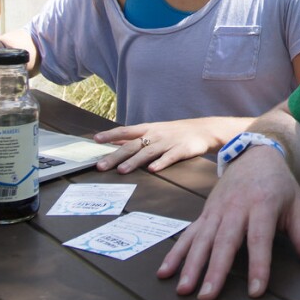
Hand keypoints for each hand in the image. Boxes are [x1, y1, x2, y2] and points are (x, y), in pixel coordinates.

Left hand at [93, 116, 242, 173]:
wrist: (203, 130)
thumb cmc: (175, 133)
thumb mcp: (154, 131)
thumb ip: (135, 138)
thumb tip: (114, 142)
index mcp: (148, 129)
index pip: (125, 131)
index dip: (110, 135)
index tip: (96, 140)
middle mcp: (155, 135)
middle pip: (132, 145)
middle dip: (116, 155)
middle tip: (101, 165)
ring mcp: (168, 142)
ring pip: (148, 152)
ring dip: (134, 161)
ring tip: (122, 171)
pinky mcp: (182, 150)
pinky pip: (170, 157)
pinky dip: (161, 162)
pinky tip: (153, 170)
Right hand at [157, 145, 299, 299]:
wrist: (256, 155)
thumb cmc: (279, 186)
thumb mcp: (297, 207)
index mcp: (262, 206)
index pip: (259, 240)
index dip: (258, 266)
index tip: (255, 291)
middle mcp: (236, 208)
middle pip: (224, 242)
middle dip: (215, 270)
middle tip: (207, 296)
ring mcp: (217, 211)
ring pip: (202, 240)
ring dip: (191, 265)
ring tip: (183, 289)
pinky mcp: (205, 214)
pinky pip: (188, 235)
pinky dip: (176, 253)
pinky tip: (165, 272)